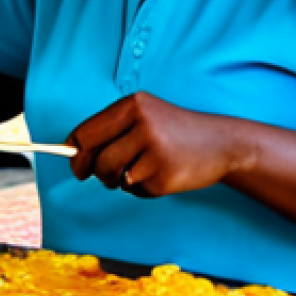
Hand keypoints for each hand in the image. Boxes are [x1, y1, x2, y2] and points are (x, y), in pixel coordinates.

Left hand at [67, 92, 246, 197]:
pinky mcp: (166, 175)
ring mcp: (155, 150)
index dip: (74, 153)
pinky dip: (142, 189)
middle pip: (96, 159)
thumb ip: (110, 130)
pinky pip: (136, 190)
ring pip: (114, 177)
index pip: (86, 133)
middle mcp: (143, 124)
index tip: (76, 165)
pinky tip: (161, 176)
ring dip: (119, 181)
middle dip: (94, 172)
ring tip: (138, 172)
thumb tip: (72, 152)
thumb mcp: (144, 117)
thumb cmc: (173, 131)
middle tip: (103, 177)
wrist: (223, 143)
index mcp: (132, 105)